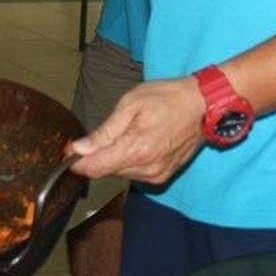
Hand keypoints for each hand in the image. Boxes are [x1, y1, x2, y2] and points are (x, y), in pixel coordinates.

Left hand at [68, 76, 206, 184]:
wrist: (204, 106)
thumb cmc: (167, 98)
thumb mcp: (130, 104)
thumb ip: (104, 132)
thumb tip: (79, 149)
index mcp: (135, 150)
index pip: (94, 169)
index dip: (77, 161)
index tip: (70, 150)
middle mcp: (146, 169)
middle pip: (106, 171)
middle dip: (98, 155)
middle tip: (104, 132)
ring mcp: (156, 175)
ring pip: (120, 173)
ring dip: (116, 157)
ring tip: (129, 132)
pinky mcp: (163, 176)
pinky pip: (136, 173)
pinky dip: (131, 160)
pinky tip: (140, 142)